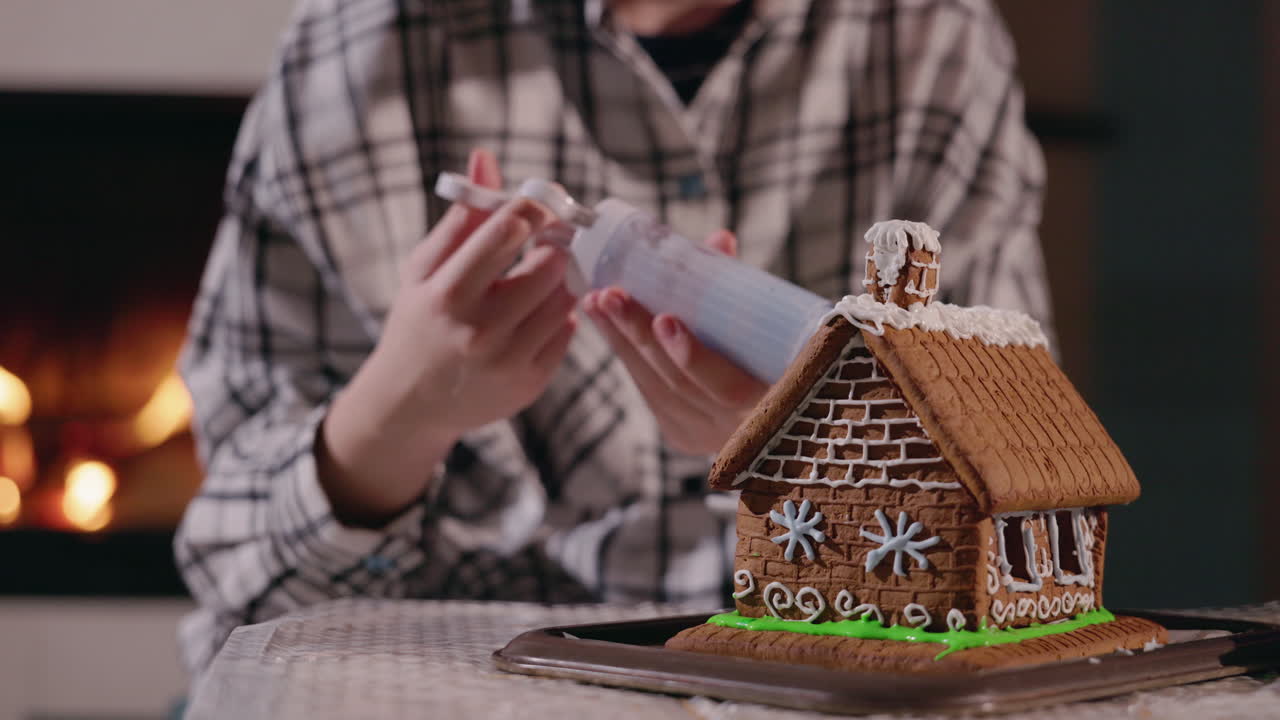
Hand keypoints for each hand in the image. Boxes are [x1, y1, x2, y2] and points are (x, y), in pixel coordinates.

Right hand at [318, 148, 576, 523]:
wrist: (411, 403)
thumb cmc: (419, 321)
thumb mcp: (425, 267)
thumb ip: (463, 215)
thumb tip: (486, 159)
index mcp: (447, 293)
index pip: (509, 230)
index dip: (534, 209)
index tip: (539, 205)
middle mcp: (480, 330)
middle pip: (549, 264)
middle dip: (554, 244)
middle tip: (549, 239)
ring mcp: (509, 361)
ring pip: (565, 298)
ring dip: (560, 279)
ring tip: (539, 275)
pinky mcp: (531, 383)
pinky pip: (566, 331)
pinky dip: (558, 316)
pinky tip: (534, 314)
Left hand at [582, 230, 768, 455]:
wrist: (780, 405)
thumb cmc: (781, 354)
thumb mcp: (773, 325)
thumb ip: (746, 289)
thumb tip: (719, 240)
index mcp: (773, 402)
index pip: (728, 387)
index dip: (694, 357)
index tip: (664, 319)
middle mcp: (737, 428)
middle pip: (679, 385)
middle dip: (639, 337)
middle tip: (611, 296)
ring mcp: (706, 435)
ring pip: (656, 388)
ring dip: (621, 341)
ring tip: (598, 301)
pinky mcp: (681, 432)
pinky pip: (649, 392)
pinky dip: (627, 355)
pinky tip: (605, 324)